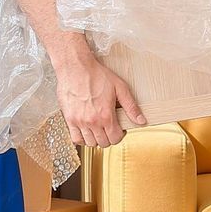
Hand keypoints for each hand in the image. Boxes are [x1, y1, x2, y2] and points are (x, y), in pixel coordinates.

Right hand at [48, 33, 143, 147]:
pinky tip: (86, 131)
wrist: (75, 67)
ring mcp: (79, 121)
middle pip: (103, 143)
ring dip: (96, 139)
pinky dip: (82, 139)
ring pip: (90, 143)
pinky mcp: (69, 119)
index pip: (115, 138)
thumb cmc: (96, 75)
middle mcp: (92, 121)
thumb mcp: (120, 88)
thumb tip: (141, 121)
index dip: (120, 135)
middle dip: (109, 138)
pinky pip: (75, 139)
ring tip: (99, 129)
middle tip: (110, 128)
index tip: (119, 129)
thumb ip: (131, 107)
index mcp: (105, 115)